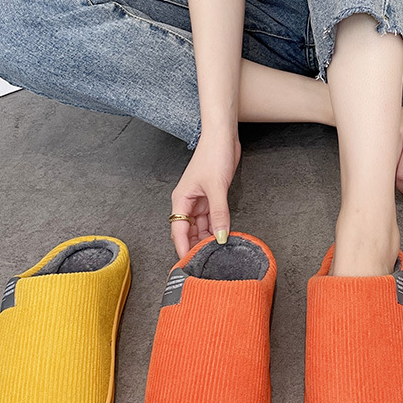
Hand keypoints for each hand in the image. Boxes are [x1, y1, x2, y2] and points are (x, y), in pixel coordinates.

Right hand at [170, 132, 240, 256]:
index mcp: (181, 200)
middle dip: (196, 246)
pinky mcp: (212, 198)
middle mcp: (188, 203)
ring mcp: (200, 201)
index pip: (178, 231)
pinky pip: (212, 218)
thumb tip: (220, 237)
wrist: (223, 137)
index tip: (188, 264)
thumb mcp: (217, 187)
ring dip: (208, 238)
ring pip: (202, 227)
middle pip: (189, 232)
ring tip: (217, 253)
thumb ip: (219, 214)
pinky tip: (223, 237)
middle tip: (207, 262)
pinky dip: (217, 228)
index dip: (183, 248)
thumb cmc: (213, 155)